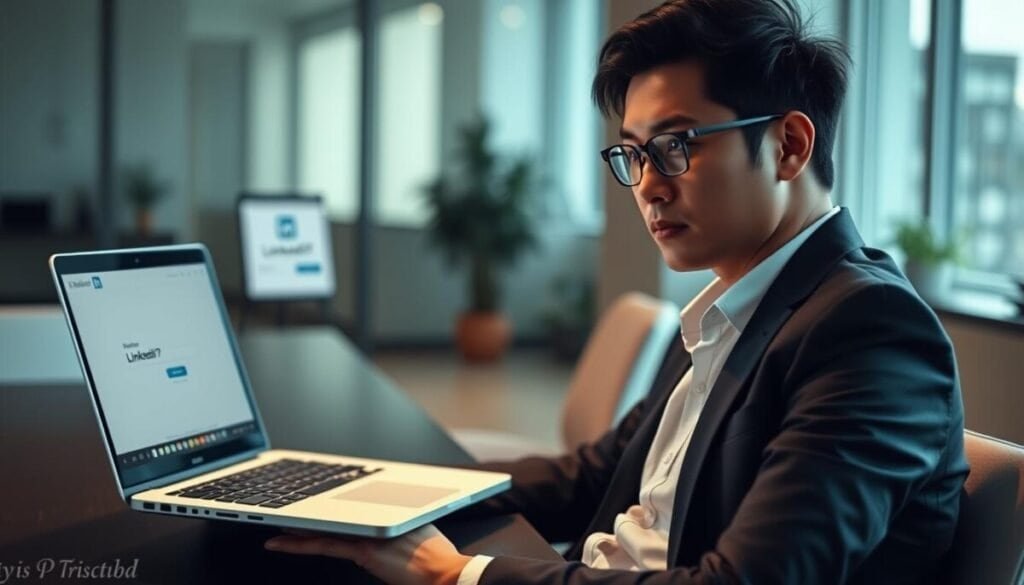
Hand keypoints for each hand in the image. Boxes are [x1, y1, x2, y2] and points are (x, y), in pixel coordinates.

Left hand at [265, 524, 471, 584]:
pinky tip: (278, 542)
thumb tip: (395, 532)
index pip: (351, 506)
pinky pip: (321, 545)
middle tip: (287, 506)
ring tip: (275, 521)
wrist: (447, 574)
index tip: (318, 502)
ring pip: (323, 525)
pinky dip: (296, 543)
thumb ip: (402, 528)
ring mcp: (367, 531)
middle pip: (334, 512)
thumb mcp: (420, 532)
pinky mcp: (361, 550)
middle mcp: (376, 515)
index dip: (331, 504)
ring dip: (297, 523)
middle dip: (310, 511)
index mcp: (390, 509)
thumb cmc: (438, 560)